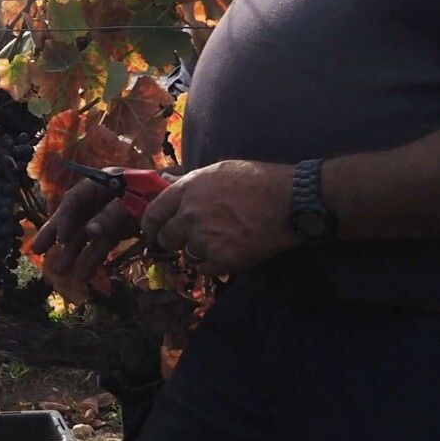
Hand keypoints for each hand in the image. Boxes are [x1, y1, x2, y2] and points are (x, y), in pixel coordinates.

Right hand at [29, 176, 151, 295]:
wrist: (188, 201)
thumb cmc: (163, 192)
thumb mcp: (138, 199)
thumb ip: (113, 214)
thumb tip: (89, 232)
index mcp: (104, 183)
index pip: (76, 200)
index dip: (65, 219)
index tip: (60, 240)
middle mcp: (102, 198)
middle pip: (74, 217)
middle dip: (56, 235)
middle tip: (37, 251)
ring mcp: (110, 216)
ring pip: (85, 235)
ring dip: (73, 253)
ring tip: (58, 273)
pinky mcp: (120, 231)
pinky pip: (102, 246)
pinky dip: (93, 260)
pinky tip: (82, 276)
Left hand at [137, 160, 297, 274]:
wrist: (289, 200)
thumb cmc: (258, 180)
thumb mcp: (219, 171)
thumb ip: (190, 182)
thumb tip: (166, 182)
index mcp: (187, 189)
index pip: (153, 212)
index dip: (150, 225)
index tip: (152, 231)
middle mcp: (190, 214)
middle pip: (166, 238)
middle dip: (175, 241)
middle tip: (190, 239)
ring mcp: (204, 238)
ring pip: (188, 254)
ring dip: (200, 252)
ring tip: (222, 241)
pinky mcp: (222, 258)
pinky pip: (206, 269)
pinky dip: (216, 266)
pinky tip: (231, 254)